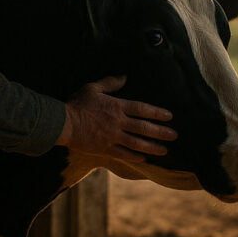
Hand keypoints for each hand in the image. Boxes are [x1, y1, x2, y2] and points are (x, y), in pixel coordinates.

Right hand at [56, 75, 175, 162]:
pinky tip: (144, 159)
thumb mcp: (93, 88)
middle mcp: (118, 123)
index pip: (142, 109)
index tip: (169, 116)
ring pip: (137, 143)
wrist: (63, 123)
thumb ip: (110, 83)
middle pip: (144, 128)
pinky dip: (135, 157)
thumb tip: (124, 77)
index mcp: (117, 106)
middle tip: (174, 135)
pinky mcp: (105, 148)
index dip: (157, 113)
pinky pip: (123, 154)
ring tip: (165, 150)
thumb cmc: (77, 104)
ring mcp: (112, 137)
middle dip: (161, 132)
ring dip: (153, 147)